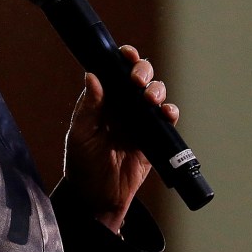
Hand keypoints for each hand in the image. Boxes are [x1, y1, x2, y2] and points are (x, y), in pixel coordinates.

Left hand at [62, 45, 179, 234]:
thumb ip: (89, 106)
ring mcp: (139, 120)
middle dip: (143, 71)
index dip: (124, 58)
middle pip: (140, 76)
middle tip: (137, 81)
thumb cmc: (82, 163)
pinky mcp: (154, 137)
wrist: (98, 196)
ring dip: (156, 90)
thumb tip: (92, 75)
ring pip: (156, 94)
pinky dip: (170, 112)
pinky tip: (165, 113)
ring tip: (149, 99)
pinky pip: (166, 119)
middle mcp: (122, 105)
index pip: (115, 71)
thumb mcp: (80, 133)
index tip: (126, 55)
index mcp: (102, 100)